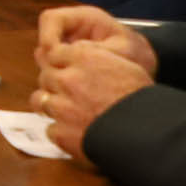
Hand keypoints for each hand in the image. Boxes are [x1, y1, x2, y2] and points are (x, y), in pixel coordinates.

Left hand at [32, 41, 153, 156]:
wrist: (145, 131)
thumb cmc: (142, 98)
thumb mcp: (126, 65)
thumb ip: (99, 57)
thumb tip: (85, 53)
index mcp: (84, 58)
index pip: (55, 52)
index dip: (60, 62)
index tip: (65, 69)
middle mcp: (68, 79)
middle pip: (46, 76)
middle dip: (55, 83)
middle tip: (68, 93)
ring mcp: (61, 106)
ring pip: (40, 101)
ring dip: (52, 105)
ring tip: (67, 112)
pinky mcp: (60, 132)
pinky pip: (50, 128)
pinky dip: (60, 131)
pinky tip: (75, 132)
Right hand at [34, 5, 155, 73]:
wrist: (144, 66)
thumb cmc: (136, 54)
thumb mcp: (122, 51)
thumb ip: (97, 50)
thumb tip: (73, 51)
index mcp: (85, 18)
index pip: (51, 19)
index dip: (47, 36)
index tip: (54, 56)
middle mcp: (72, 29)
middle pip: (44, 39)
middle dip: (50, 59)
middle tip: (63, 74)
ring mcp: (68, 46)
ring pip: (45, 56)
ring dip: (53, 70)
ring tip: (72, 83)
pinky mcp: (68, 60)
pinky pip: (53, 67)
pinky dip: (59, 78)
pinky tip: (72, 88)